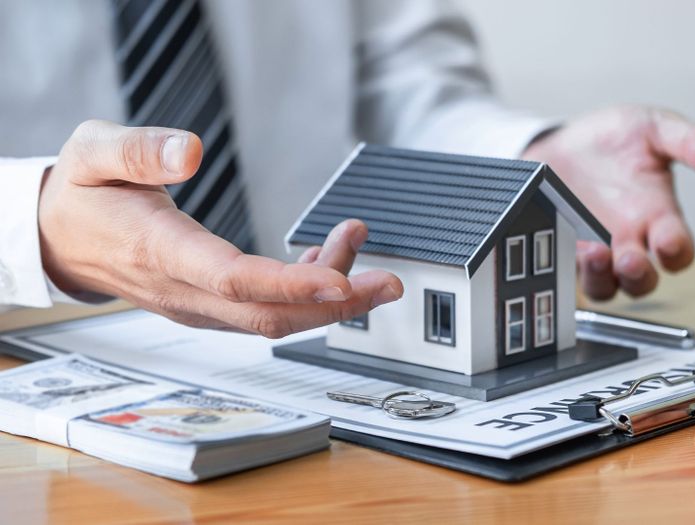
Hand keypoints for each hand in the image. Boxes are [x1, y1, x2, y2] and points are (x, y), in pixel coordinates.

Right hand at [38, 120, 402, 337]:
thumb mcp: (93, 153)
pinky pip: (263, 311)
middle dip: (337, 304)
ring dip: (328, 295)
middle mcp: (184, 291)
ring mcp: (197, 306)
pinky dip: (304, 290)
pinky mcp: (208, 306)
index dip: (292, 284)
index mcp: (159, 251)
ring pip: (272, 318)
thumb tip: (187, 151)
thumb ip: (137, 150)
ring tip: (357, 242)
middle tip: (389, 282)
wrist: (58, 239)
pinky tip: (324, 258)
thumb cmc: (81, 194)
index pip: (234, 279)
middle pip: (270, 314)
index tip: (342, 279)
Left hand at [522, 105, 694, 298]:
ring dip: (600, 276)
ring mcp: (595, 249)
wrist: (565, 140)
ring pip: (604, 286)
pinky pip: (564, 271)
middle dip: (638, 275)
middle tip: (630, 259)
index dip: (676, 251)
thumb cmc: (614, 140)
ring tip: (593, 252)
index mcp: (658, 216)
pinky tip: (560, 242)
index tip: (668, 241)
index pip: (678, 250)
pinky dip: (564, 264)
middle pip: (642, 281)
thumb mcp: (653, 127)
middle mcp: (629, 240)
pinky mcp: (561, 248)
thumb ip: (687, 140)